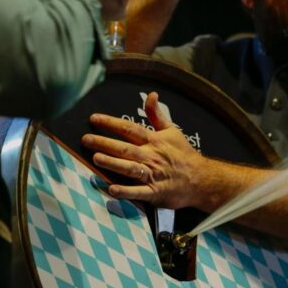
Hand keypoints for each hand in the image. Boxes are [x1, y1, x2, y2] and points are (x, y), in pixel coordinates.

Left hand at [82, 92, 203, 208]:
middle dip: (104, 143)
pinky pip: (138, 192)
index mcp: (154, 140)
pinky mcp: (154, 192)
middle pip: (125, 148)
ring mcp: (152, 175)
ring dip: (112, 163)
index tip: (93, 119)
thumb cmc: (183, 155)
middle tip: (86, 139)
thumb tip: (151, 94)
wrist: (201, 179)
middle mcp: (151, 156)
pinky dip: (125, 192)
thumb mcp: (171, 131)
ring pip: (129, 168)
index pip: (129, 129)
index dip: (111, 123)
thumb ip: (157, 114)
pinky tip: (111, 189)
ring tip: (96, 158)